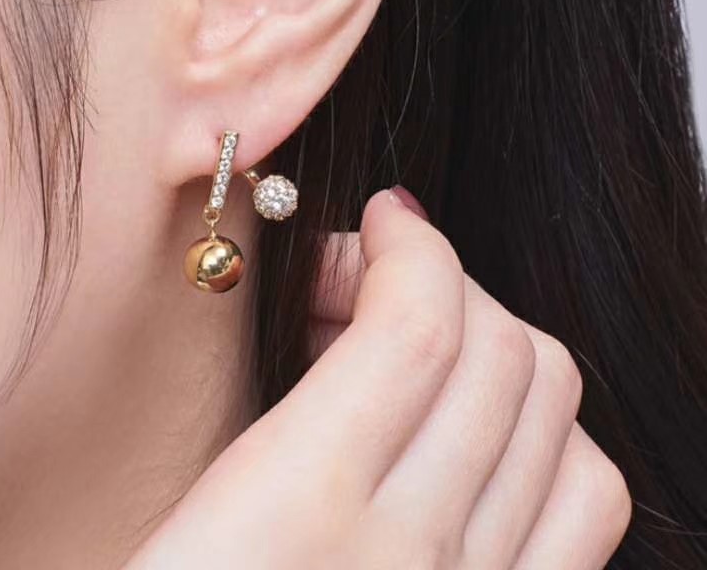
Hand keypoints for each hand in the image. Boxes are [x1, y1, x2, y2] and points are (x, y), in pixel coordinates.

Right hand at [125, 189, 631, 568]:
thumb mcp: (174, 521)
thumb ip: (268, 428)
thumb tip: (339, 333)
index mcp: (292, 513)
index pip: (418, 326)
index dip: (410, 243)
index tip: (378, 220)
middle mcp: (406, 559)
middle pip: (498, 352)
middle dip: (442, 280)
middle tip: (369, 286)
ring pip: (558, 420)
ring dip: (497, 348)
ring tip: (424, 350)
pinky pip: (582, 509)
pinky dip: (543, 437)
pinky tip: (469, 434)